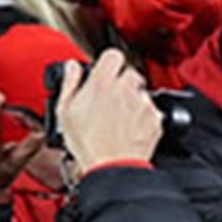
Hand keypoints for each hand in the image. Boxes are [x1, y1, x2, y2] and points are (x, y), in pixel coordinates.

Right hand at [55, 51, 161, 172]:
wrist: (112, 166)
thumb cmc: (88, 143)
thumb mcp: (66, 111)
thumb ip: (70, 83)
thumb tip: (72, 66)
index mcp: (103, 83)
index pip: (113, 55)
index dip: (108, 63)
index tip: (104, 72)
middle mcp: (126, 89)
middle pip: (130, 73)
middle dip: (121, 83)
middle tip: (110, 100)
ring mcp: (143, 104)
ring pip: (141, 92)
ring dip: (133, 100)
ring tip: (119, 118)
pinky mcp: (156, 119)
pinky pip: (152, 110)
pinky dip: (144, 117)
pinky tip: (130, 128)